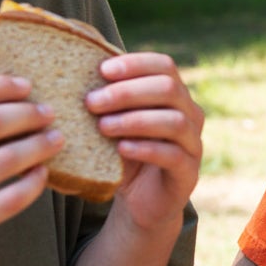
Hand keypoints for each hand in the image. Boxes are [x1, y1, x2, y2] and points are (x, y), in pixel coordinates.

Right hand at [0, 75, 60, 265]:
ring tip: (56, 139)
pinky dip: (34, 182)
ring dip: (39, 144)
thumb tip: (0, 100)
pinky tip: (42, 173)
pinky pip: (12, 198)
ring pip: (7, 158)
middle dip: (27, 113)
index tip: (26, 86)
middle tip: (48, 113)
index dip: (0, 85)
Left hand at [86, 52, 203, 230]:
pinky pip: (173, 155)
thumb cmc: (124, 153)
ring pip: (173, 121)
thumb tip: (72, 69)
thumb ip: (107, 99)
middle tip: (91, 102)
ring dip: (134, 120)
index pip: (163, 65)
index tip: (102, 71)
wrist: (140, 201)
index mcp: (174, 95)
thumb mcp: (115, 121)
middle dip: (127, 92)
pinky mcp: (188, 173)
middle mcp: (190, 114)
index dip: (135, 64)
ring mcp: (193, 144)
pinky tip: (121, 149)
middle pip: (169, 88)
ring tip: (102, 126)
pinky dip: (145, 149)